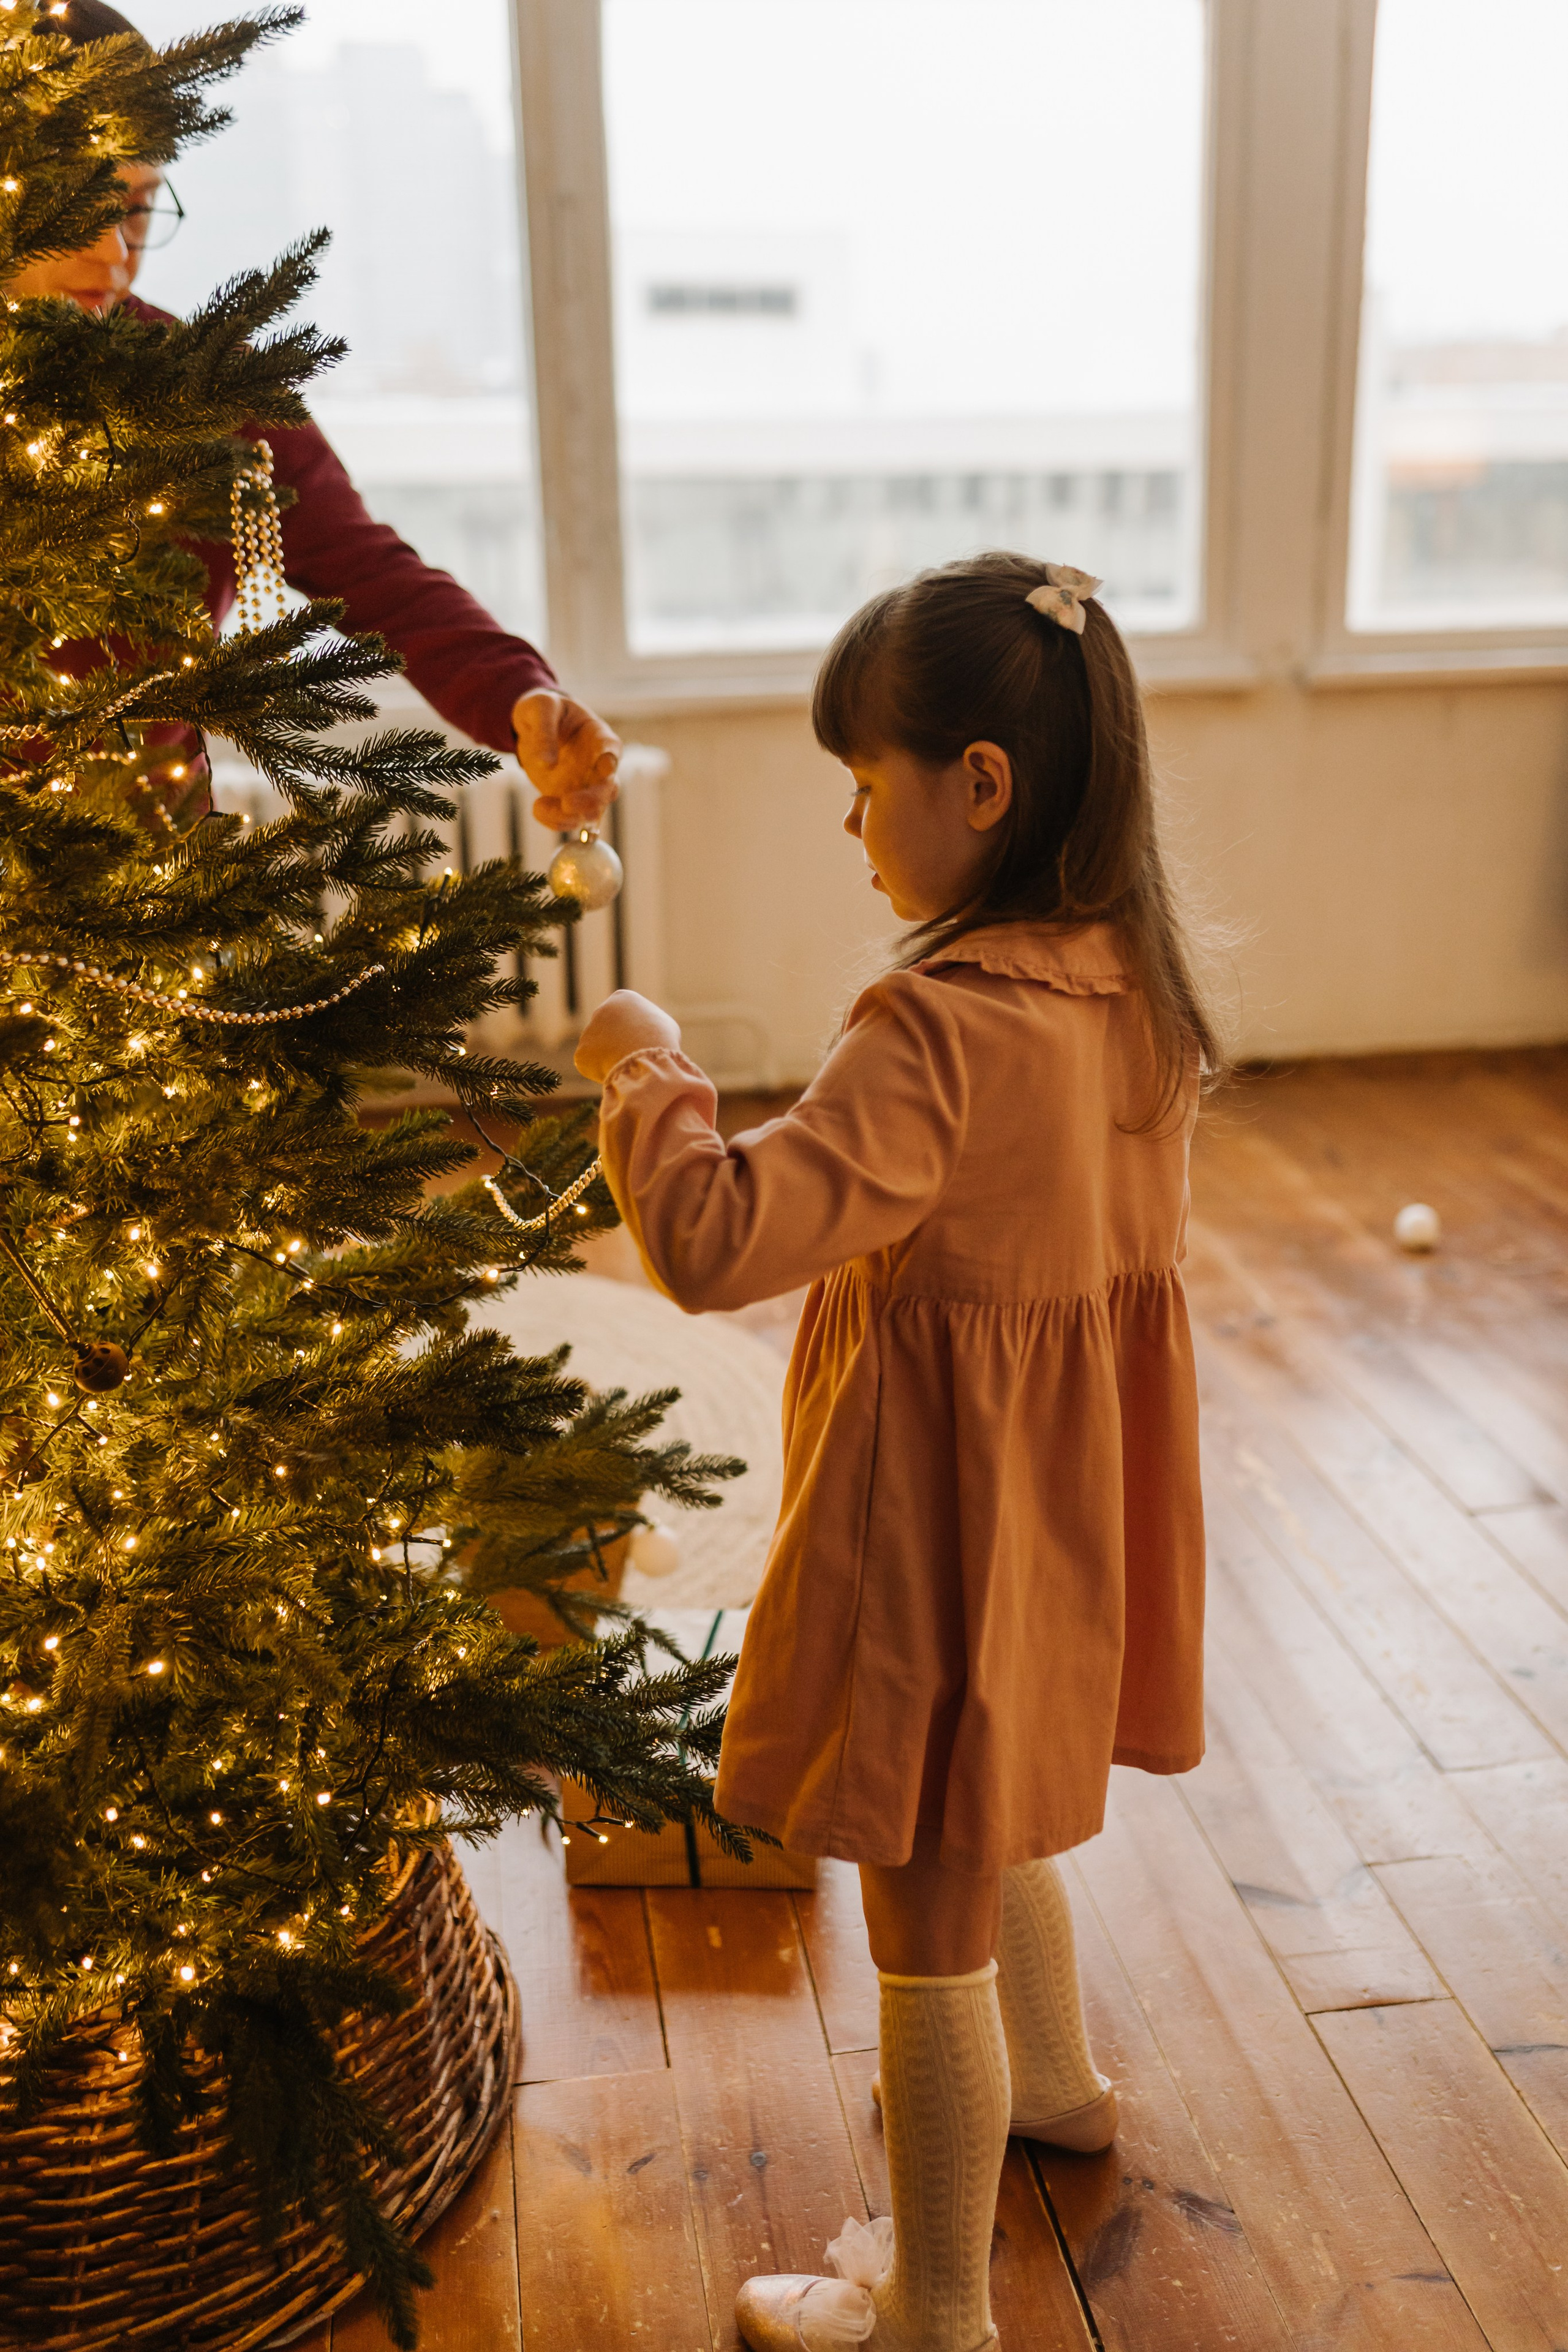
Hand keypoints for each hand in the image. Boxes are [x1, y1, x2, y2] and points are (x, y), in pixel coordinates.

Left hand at [512, 688, 620, 829]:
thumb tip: (546, 763)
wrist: (533, 725)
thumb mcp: (541, 707)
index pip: (612, 750)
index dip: (611, 760)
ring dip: (572, 816)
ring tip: (541, 807)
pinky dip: (555, 821)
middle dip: (592, 800)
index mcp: (599, 737)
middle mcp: (598, 766)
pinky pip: (568, 818)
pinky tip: (537, 808)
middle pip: (608, 789)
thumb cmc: (543, 709)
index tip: (606, 766)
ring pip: (591, 811)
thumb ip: (544, 730)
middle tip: (568, 803)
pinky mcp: (568, 799)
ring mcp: (585, 786)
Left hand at [575, 990, 680, 1083]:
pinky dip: (601, 1073)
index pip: (623, 1015)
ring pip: (598, 1050)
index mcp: (622, 998)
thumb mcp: (664, 1025)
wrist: (646, 1059)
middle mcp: (601, 1010)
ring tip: (627, 1066)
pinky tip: (616, 1072)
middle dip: (616, 1044)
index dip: (632, 1031)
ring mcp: (588, 1031)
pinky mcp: (581, 1053)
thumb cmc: (660, 1040)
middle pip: (608, 1031)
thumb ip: (650, 1025)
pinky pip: (591, 1066)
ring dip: (608, 1059)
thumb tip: (647, 1034)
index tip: (640, 1042)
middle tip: (632, 1057)